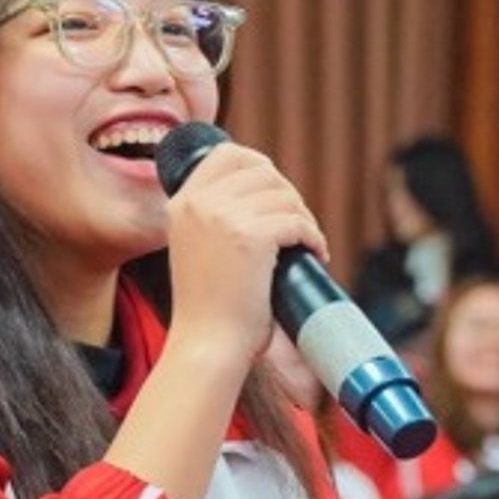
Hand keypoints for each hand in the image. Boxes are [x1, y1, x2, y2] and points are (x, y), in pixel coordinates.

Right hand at [165, 141, 328, 365]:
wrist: (206, 343)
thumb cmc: (208, 308)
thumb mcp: (197, 248)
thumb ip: (214, 218)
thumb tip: (263, 189)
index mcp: (182, 204)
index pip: (227, 154)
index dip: (259, 166)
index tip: (276, 192)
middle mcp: (198, 204)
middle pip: (262, 170)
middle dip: (287, 194)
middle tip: (297, 226)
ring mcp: (223, 217)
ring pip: (284, 195)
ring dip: (303, 217)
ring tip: (306, 243)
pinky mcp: (251, 236)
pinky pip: (298, 221)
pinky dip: (314, 237)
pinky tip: (316, 254)